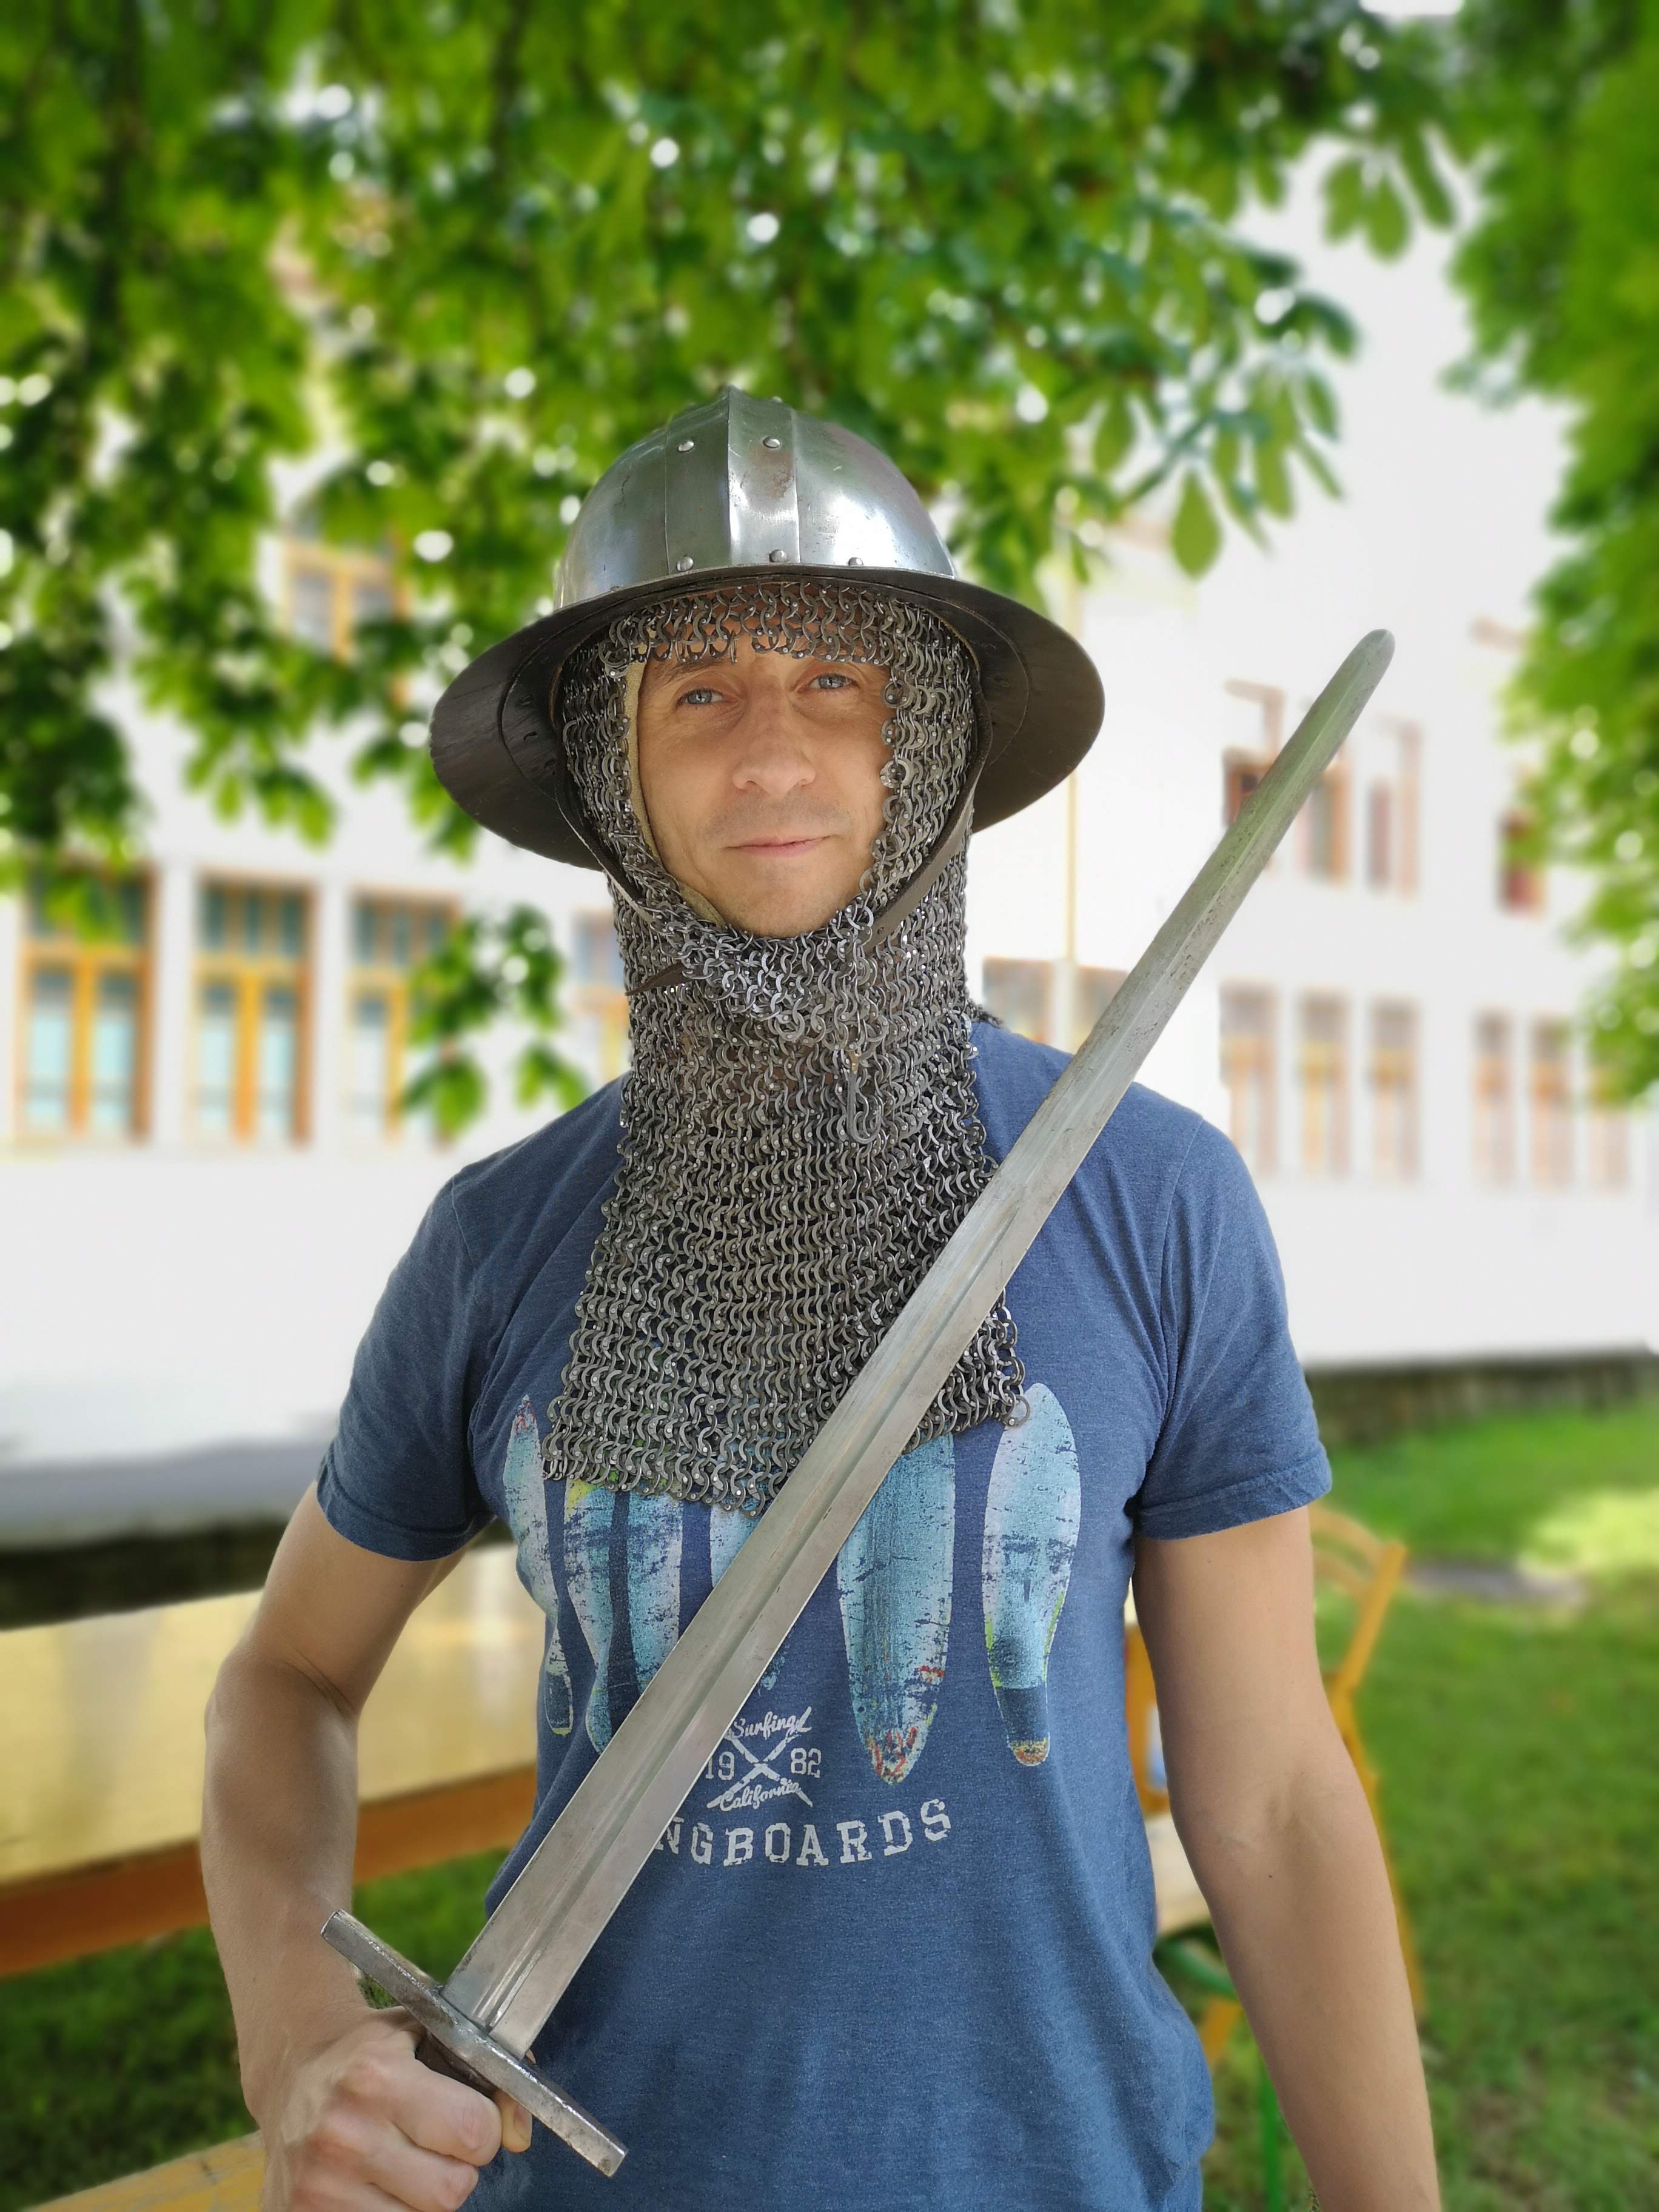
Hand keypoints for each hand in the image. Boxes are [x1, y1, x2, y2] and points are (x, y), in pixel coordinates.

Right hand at [260, 2007, 531, 2209]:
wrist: (290, 2073)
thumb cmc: (370, 2054)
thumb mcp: (428, 2036)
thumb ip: (488, 2074)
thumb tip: (519, 2136)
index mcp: (376, 2078)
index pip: (472, 2131)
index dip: (484, 2129)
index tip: (469, 2118)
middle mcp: (344, 2134)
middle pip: (450, 2191)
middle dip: (457, 2169)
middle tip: (437, 2146)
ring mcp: (320, 2184)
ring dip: (424, 2198)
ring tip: (404, 2164)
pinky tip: (378, 2185)